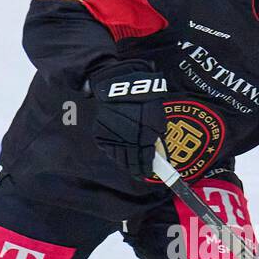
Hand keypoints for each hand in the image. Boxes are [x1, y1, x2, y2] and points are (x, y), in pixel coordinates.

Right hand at [87, 61, 167, 177]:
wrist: (121, 84)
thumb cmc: (144, 99)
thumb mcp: (158, 119)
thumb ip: (157, 139)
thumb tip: (156, 153)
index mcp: (143, 139)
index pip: (145, 162)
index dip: (147, 170)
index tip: (148, 174)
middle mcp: (126, 141)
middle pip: (131, 163)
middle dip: (136, 170)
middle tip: (139, 173)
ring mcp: (112, 139)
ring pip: (119, 159)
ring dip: (125, 164)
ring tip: (130, 166)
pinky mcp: (101, 134)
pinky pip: (108, 150)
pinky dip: (114, 154)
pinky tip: (119, 154)